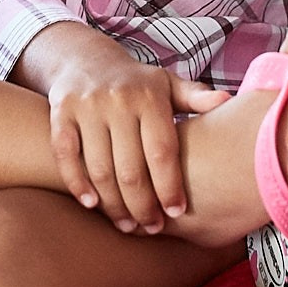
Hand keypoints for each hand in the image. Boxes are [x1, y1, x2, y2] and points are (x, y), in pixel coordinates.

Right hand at [28, 25, 230, 234]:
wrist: (84, 58)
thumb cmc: (136, 83)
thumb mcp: (167, 85)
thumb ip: (196, 98)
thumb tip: (227, 100)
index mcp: (149, 96)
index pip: (162, 152)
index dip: (169, 186)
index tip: (176, 212)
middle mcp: (118, 100)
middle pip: (130, 168)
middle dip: (142, 206)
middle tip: (151, 228)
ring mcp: (86, 106)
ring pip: (99, 168)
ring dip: (112, 204)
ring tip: (126, 224)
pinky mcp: (60, 111)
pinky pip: (66, 155)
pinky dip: (77, 184)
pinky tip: (91, 204)